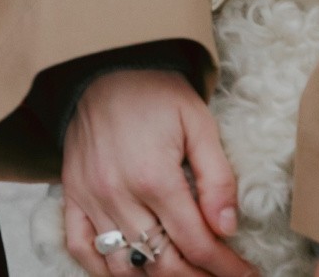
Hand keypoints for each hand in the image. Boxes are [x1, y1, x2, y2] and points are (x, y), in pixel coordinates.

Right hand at [62, 69, 255, 276]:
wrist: (104, 62)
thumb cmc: (155, 91)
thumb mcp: (198, 122)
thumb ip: (217, 178)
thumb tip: (226, 229)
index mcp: (154, 176)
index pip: (197, 244)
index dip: (227, 267)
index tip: (247, 274)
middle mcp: (118, 193)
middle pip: (163, 264)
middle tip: (219, 276)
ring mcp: (91, 195)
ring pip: (124, 265)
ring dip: (156, 276)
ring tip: (182, 271)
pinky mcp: (72, 191)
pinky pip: (80, 246)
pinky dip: (102, 268)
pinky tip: (131, 268)